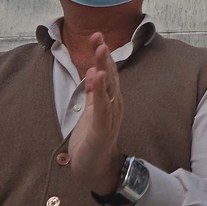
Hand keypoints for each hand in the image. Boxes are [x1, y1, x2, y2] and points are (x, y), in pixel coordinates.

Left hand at [69, 35, 123, 194]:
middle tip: (99, 38)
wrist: (94, 168)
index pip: (107, 72)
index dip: (102, 55)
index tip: (97, 36)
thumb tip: (92, 71)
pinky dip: (99, 91)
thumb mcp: (92, 110)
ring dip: (104, 68)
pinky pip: (101, 107)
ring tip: (100, 51)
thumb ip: (94, 92)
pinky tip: (95, 78)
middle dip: (104, 56)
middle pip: (110, 76)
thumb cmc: (93, 140)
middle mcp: (114, 105)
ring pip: (108, 88)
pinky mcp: (102, 129)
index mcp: (110, 100)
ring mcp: (110, 117)